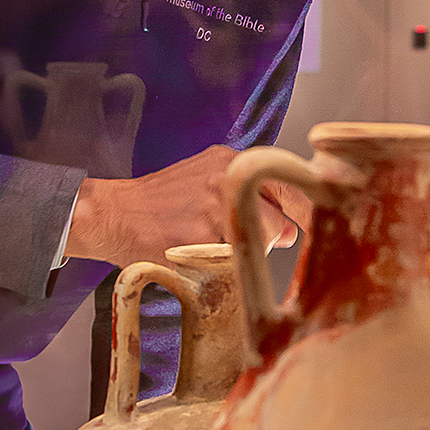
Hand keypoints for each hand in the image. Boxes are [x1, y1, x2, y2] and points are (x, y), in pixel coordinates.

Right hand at [64, 145, 312, 266]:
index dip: (304, 212)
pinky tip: (197, 254)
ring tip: (212, 245)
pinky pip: (231, 264)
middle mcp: (226, 179)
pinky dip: (221, 267)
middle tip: (243, 241)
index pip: (288, 186)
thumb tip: (291, 226)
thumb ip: (248, 191)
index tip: (316, 225)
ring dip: (244, 254)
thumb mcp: (206, 176)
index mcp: (232, 161)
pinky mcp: (198, 239)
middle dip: (271, 238)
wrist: (113, 213)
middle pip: (279, 222)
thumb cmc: (163, 201)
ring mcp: (212, 209)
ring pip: (257, 245)